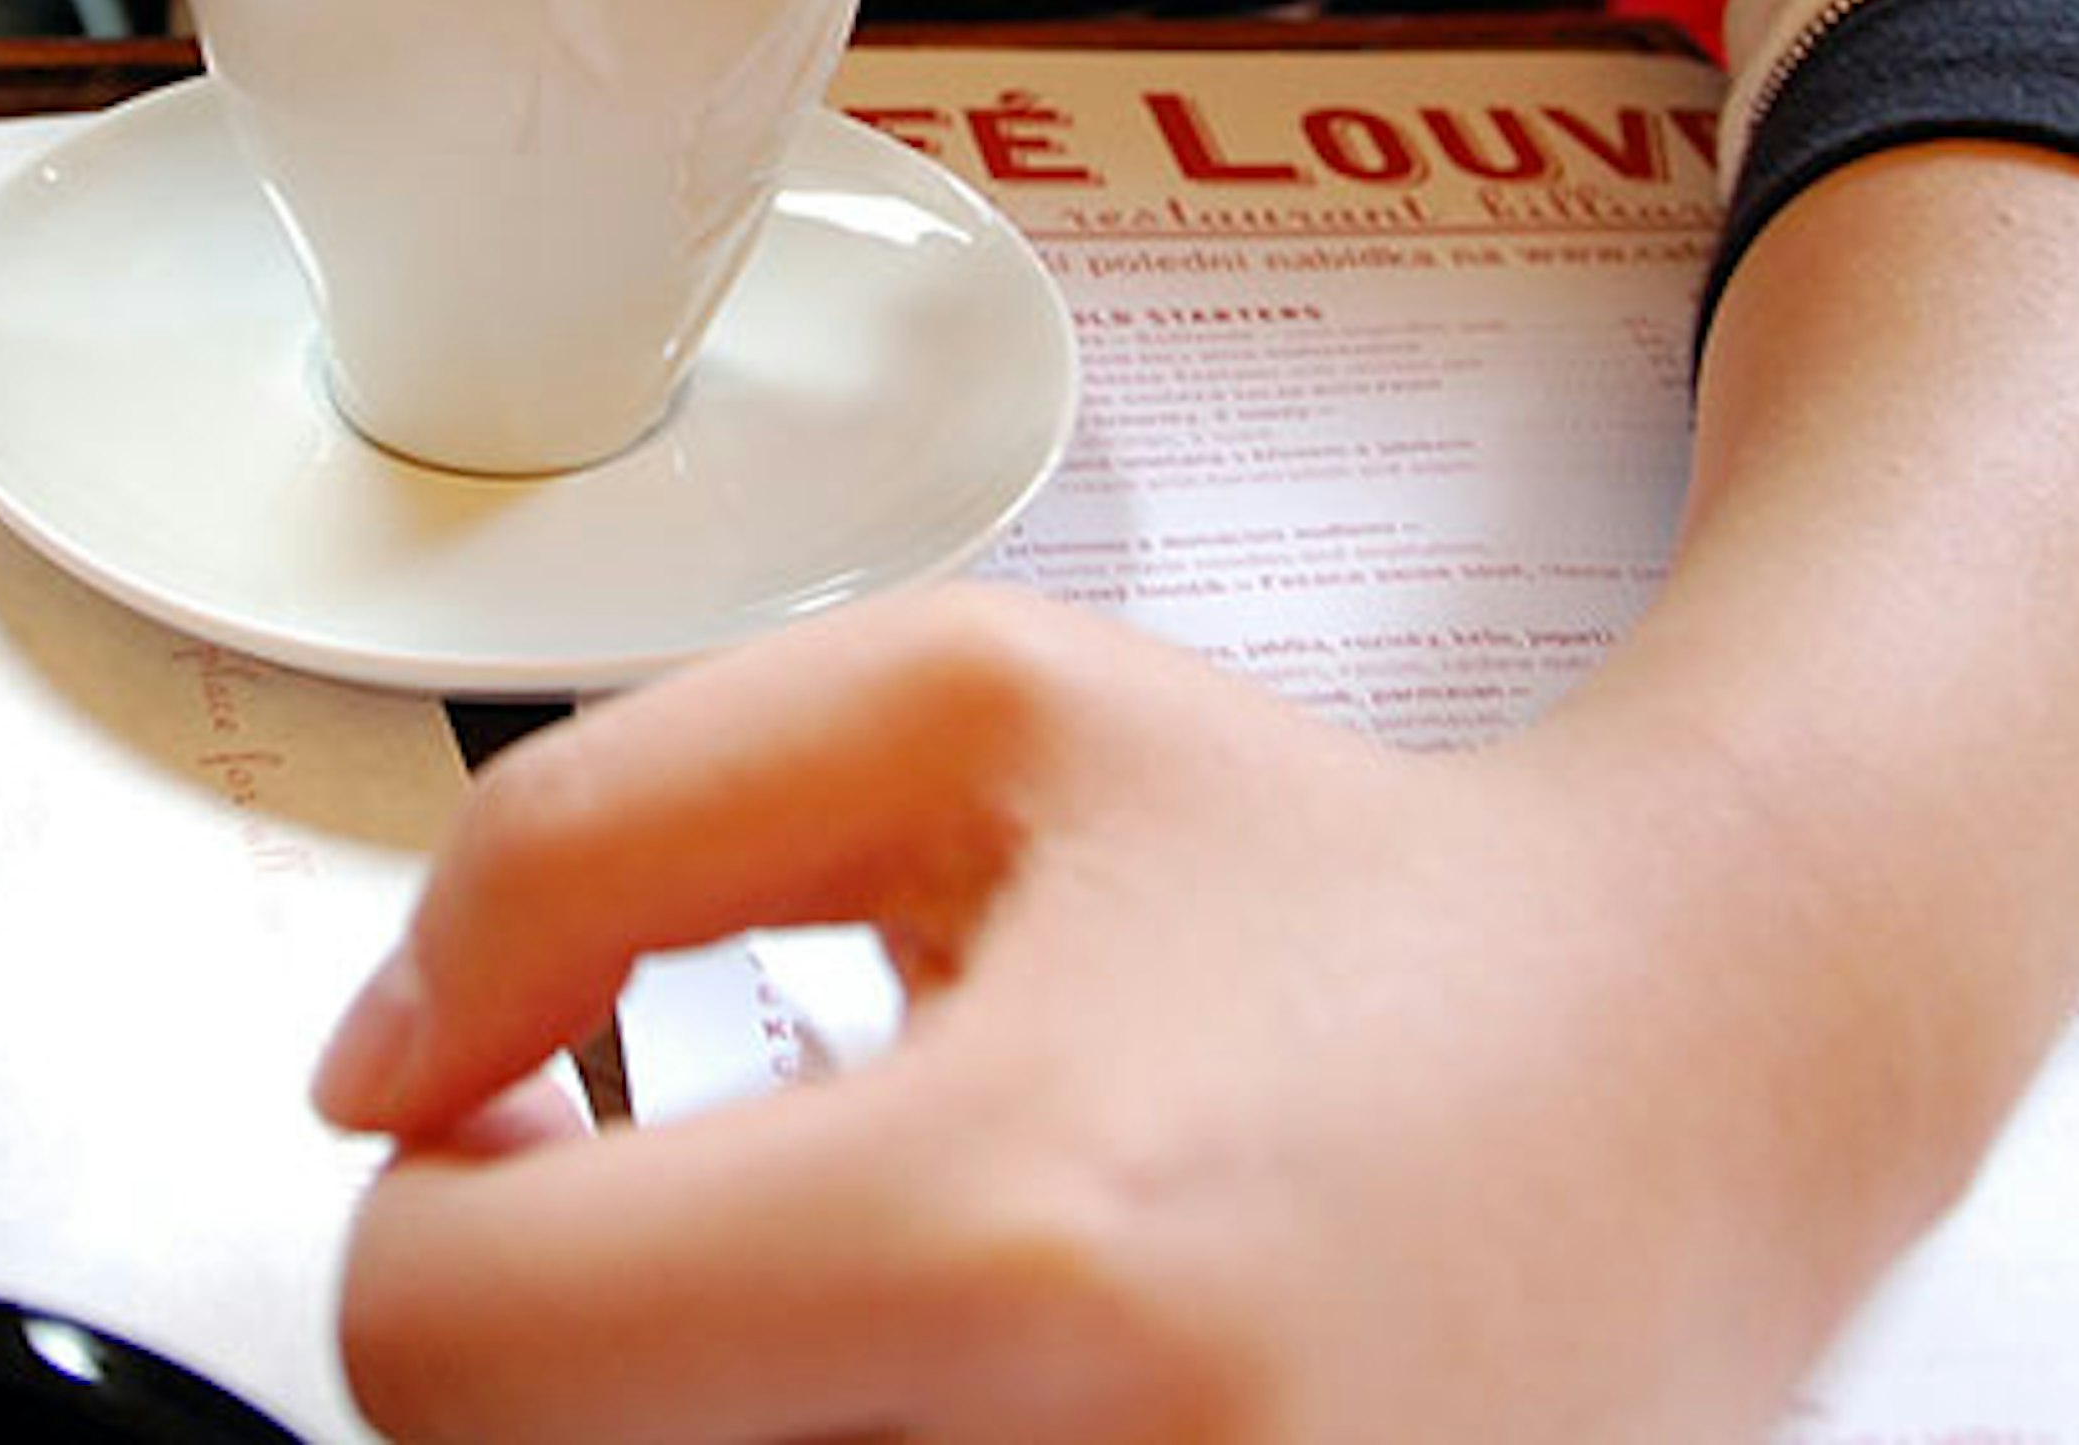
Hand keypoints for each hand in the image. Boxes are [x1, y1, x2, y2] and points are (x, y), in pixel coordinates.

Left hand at [311, 582, 1913, 1444]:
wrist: (1703, 1060)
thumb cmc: (1332, 878)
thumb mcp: (958, 705)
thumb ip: (589, 835)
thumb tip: (375, 1074)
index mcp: (1019, 1222)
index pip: (460, 1353)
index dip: (428, 1226)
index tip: (524, 1152)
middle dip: (572, 1357)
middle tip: (701, 1243)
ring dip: (721, 1421)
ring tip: (876, 1307)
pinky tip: (978, 1383)